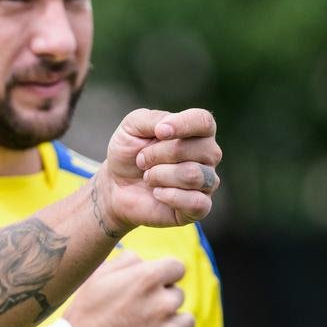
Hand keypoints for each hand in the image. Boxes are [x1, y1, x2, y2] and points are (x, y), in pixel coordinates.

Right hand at [63, 254, 192, 326]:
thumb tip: (143, 260)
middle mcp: (163, 303)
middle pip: (178, 295)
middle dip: (162, 301)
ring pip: (185, 321)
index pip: (177, 267)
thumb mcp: (98, 278)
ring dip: (170, 325)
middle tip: (138, 314)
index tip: (153, 286)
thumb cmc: (85, 315)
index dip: (164, 276)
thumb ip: (126, 261)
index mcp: (147, 278)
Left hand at [97, 108, 220, 231]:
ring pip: (193, 175)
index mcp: (196, 131)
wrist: (117, 187)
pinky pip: (197, 202)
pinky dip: (169, 196)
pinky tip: (157, 193)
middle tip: (142, 160)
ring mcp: (207, 182)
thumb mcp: (132, 127)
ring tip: (148, 176)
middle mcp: (208, 155)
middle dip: (159, 154)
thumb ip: (151, 119)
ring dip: (160, 175)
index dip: (183, 124)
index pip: (204, 121)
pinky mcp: (200, 207)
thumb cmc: (129, 153)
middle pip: (198, 149)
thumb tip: (168, 126)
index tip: (158, 131)